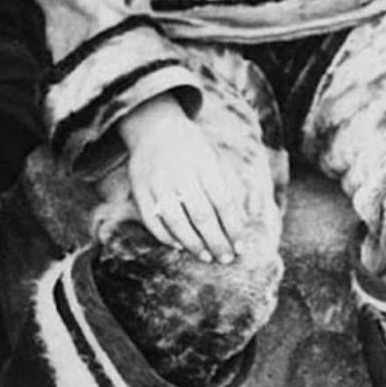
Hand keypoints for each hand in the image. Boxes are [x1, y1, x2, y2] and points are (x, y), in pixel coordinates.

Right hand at [117, 96, 244, 262]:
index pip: (223, 201)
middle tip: (226, 259)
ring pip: (176, 221)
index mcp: (205, 162)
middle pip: (201, 214)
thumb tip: (245, 219)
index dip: (233, 226)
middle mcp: (180, 172)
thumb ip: (232, 186)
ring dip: (193, 244)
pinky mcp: (140, 190)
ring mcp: (157, 182)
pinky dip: (166, 237)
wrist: (155, 128)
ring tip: (207, 257)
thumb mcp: (217, 158)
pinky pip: (153, 221)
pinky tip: (180, 246)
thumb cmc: (194, 149)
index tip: (241, 246)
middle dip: (216, 240)